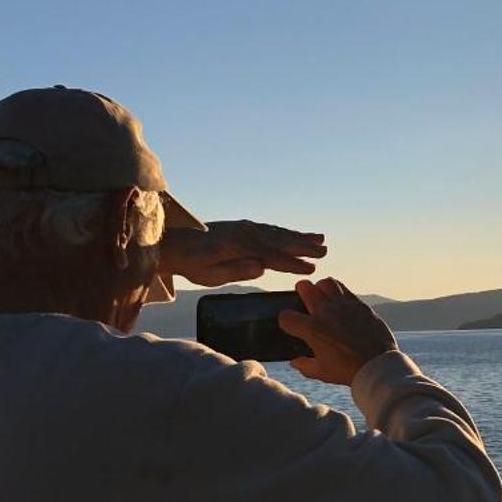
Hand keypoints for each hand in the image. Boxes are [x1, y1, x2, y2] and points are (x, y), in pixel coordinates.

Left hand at [160, 221, 326, 286]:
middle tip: (325, 251)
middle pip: (279, 241)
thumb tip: (261, 267)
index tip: (312, 269)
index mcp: (239, 246)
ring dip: (299, 237)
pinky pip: (270, 231)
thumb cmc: (192, 264)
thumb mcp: (209, 274)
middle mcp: (245, 233)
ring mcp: (245, 228)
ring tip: (321, 240)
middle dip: (303, 246)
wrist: (175, 244)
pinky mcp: (244, 228)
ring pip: (277, 234)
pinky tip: (298, 236)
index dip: (293, 263)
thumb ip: (235, 269)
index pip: (272, 256)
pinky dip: (286, 233)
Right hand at [278, 278, 397, 385]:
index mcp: (312, 330)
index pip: (286, 316)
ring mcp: (343, 305)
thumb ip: (304, 365)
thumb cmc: (348, 371)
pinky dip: (339, 292)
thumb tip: (295, 361)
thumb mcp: (322, 372)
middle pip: (304, 288)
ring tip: (323, 297)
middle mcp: (325, 312)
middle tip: (305, 299)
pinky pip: (345, 289)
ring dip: (321, 288)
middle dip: (301, 292)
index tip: (292, 326)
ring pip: (325, 283)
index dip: (286, 321)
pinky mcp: (359, 304)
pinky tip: (340, 302)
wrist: (377, 365)